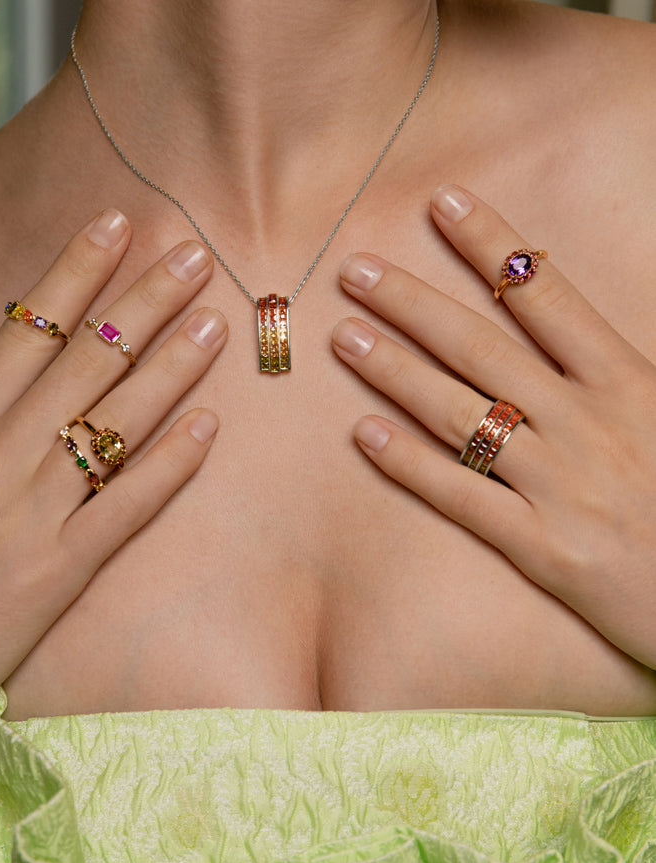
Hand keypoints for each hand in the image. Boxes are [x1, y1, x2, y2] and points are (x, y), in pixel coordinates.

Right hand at [0, 210, 225, 795]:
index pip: (25, 327)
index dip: (76, 270)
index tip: (118, 224)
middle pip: (84, 361)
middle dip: (143, 301)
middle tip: (195, 254)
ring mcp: (33, 515)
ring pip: (113, 424)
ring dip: (170, 367)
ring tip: (215, 322)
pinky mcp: (61, 572)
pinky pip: (126, 509)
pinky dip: (169, 467)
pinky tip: (209, 426)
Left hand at [332, 186, 655, 671]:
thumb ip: (631, 369)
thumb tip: (576, 324)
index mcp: (630, 381)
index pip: (546, 296)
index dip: (491, 246)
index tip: (443, 203)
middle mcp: (589, 424)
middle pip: (483, 348)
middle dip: (414, 302)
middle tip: (355, 269)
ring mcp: (563, 486)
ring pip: (460, 415)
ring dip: (396, 371)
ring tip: (344, 336)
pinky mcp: (545, 548)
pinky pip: (463, 497)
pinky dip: (409, 464)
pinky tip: (363, 435)